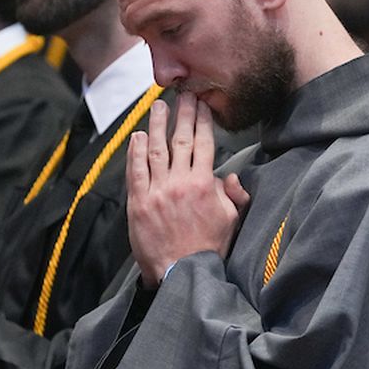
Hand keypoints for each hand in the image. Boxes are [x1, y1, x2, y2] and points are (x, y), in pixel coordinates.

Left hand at [126, 93, 249, 285]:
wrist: (183, 273)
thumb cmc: (209, 248)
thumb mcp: (231, 220)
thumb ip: (232, 195)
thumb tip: (229, 176)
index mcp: (204, 184)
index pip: (204, 143)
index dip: (202, 121)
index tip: (201, 104)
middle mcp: (180, 182)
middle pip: (180, 140)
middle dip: (183, 115)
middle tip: (183, 95)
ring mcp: (157, 191)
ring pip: (155, 150)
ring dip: (157, 126)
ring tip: (158, 107)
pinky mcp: (139, 203)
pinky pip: (135, 171)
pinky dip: (135, 152)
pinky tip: (137, 136)